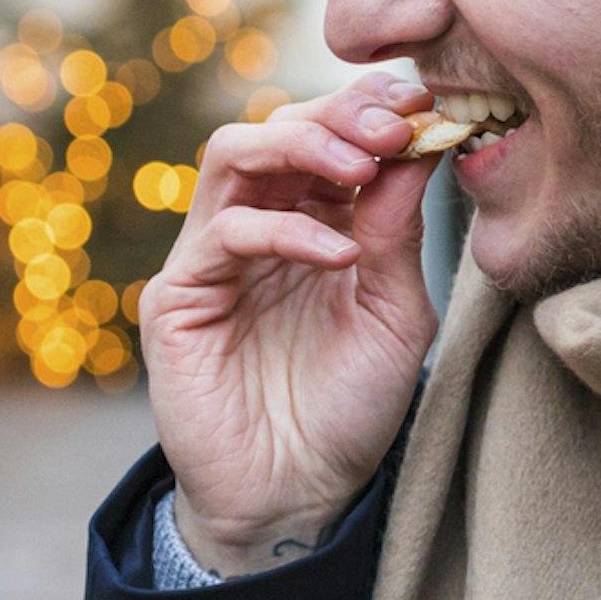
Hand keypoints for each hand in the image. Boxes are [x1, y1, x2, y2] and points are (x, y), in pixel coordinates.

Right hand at [139, 71, 440, 575]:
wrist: (300, 496)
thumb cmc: (351, 409)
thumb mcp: (397, 313)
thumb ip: (398, 231)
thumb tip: (417, 144)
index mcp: (313, 222)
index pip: (327, 135)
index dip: (368, 108)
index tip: (422, 103)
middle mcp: (258, 227)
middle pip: (277, 126)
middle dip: (338, 116)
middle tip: (393, 128)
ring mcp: (213, 257)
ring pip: (233, 153)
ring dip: (301, 145)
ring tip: (361, 167)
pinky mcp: (179, 296)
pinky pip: (223, 231)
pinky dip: (285, 229)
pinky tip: (339, 256)